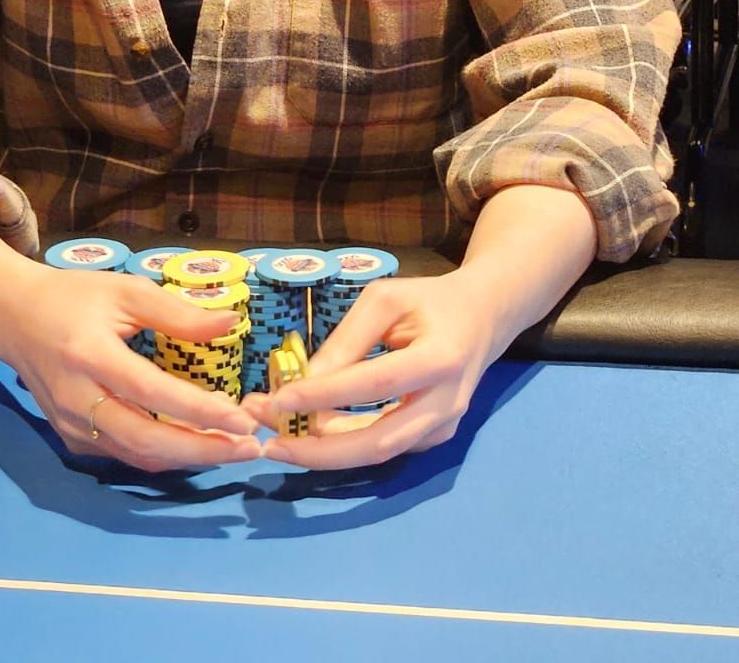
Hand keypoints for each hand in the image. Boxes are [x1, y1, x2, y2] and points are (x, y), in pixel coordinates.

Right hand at [5, 265, 260, 472]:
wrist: (13, 318)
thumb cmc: (73, 298)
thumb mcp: (124, 291)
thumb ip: (177, 312)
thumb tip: (231, 324)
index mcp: (90, 354)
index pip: (151, 391)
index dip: (199, 411)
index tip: (242, 420)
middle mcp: (77, 398)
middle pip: (146, 440)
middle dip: (203, 450)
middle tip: (250, 448)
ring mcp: (71, 425)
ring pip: (137, 455)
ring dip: (188, 458)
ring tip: (232, 448)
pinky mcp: (71, 439)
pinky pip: (123, 455)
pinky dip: (162, 454)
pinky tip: (194, 443)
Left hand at [247, 271, 495, 469]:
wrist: (483, 318)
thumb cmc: (429, 300)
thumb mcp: (385, 300)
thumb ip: (348, 339)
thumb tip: (305, 380)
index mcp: (439, 358)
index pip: (374, 383)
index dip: (325, 395)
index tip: (278, 400)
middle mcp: (447, 403)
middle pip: (379, 442)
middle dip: (320, 450)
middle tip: (270, 445)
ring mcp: (444, 427)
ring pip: (379, 454)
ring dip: (326, 453)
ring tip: (277, 441)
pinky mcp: (435, 437)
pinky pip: (385, 447)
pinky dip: (345, 447)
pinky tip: (310, 435)